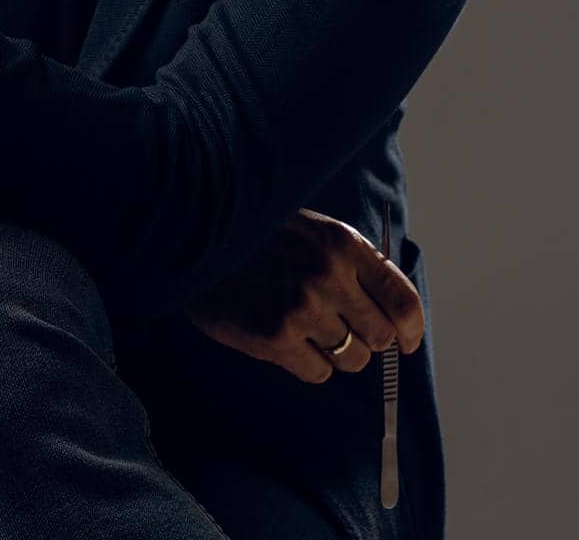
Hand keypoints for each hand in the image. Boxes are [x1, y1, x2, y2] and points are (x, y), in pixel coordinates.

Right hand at [183, 207, 423, 382]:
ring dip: (334, 353)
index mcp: (342, 242)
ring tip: (304, 327)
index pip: (402, 300)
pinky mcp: (275, 336)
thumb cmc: (256, 235)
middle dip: (365, 339)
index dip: (410, 329)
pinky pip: (318, 373)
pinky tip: (283, 337)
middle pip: (380, 337)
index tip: (406, 342)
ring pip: (351, 360)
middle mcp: (327, 274)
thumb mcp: (311, 230)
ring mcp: (301, 307)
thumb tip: (394, 313)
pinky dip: (306, 364)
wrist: (193, 237)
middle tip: (338, 328)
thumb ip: (352, 263)